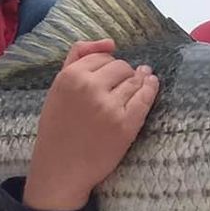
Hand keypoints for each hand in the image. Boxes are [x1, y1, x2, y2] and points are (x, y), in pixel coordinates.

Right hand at [23, 40, 158, 210]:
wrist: (61, 168)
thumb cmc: (58, 128)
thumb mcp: (58, 87)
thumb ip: (77, 57)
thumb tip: (110, 42)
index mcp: (70, 76)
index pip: (102, 56)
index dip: (107, 67)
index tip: (107, 80)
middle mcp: (90, 87)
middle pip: (121, 66)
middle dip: (123, 74)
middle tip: (118, 89)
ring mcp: (109, 106)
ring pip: (135, 80)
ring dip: (138, 82)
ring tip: (135, 89)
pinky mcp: (126, 124)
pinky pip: (146, 97)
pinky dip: (151, 89)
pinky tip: (151, 86)